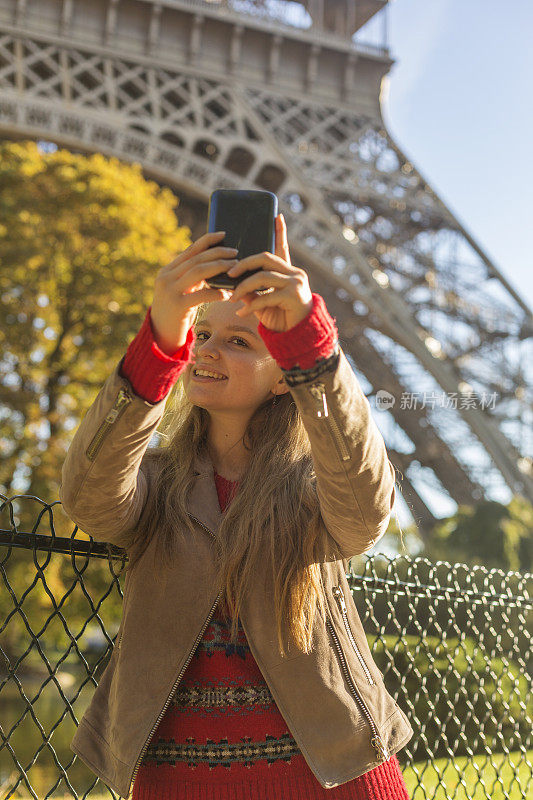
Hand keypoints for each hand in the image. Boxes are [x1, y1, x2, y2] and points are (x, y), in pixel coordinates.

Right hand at [151, 231, 236, 353]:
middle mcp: (166, 278)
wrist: (161, 335)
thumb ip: (193, 277)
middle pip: (196, 259)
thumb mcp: (182, 290)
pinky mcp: (177, 306)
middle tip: (235, 253)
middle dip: (218, 254)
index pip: (190, 251)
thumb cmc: (176, 312)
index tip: (223, 234)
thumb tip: (216, 262)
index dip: (207, 241)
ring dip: (219, 268)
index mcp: (167, 271)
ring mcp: (170, 291)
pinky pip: (200, 295)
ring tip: (234, 268)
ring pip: (198, 272)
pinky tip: (227, 294)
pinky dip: (215, 293)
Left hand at [226, 214, 312, 331]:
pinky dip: (251, 305)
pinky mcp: (294, 296)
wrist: (298, 337)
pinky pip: (266, 296)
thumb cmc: (280, 318)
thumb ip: (251, 290)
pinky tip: (241, 312)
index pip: (282, 247)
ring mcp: (296, 283)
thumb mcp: (262, 301)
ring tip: (233, 297)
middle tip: (229, 272)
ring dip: (243, 286)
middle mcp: (294, 273)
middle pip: (265, 257)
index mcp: (288, 271)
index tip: (276, 215)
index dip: (280, 231)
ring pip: (263, 276)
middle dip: (244, 264)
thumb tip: (233, 283)